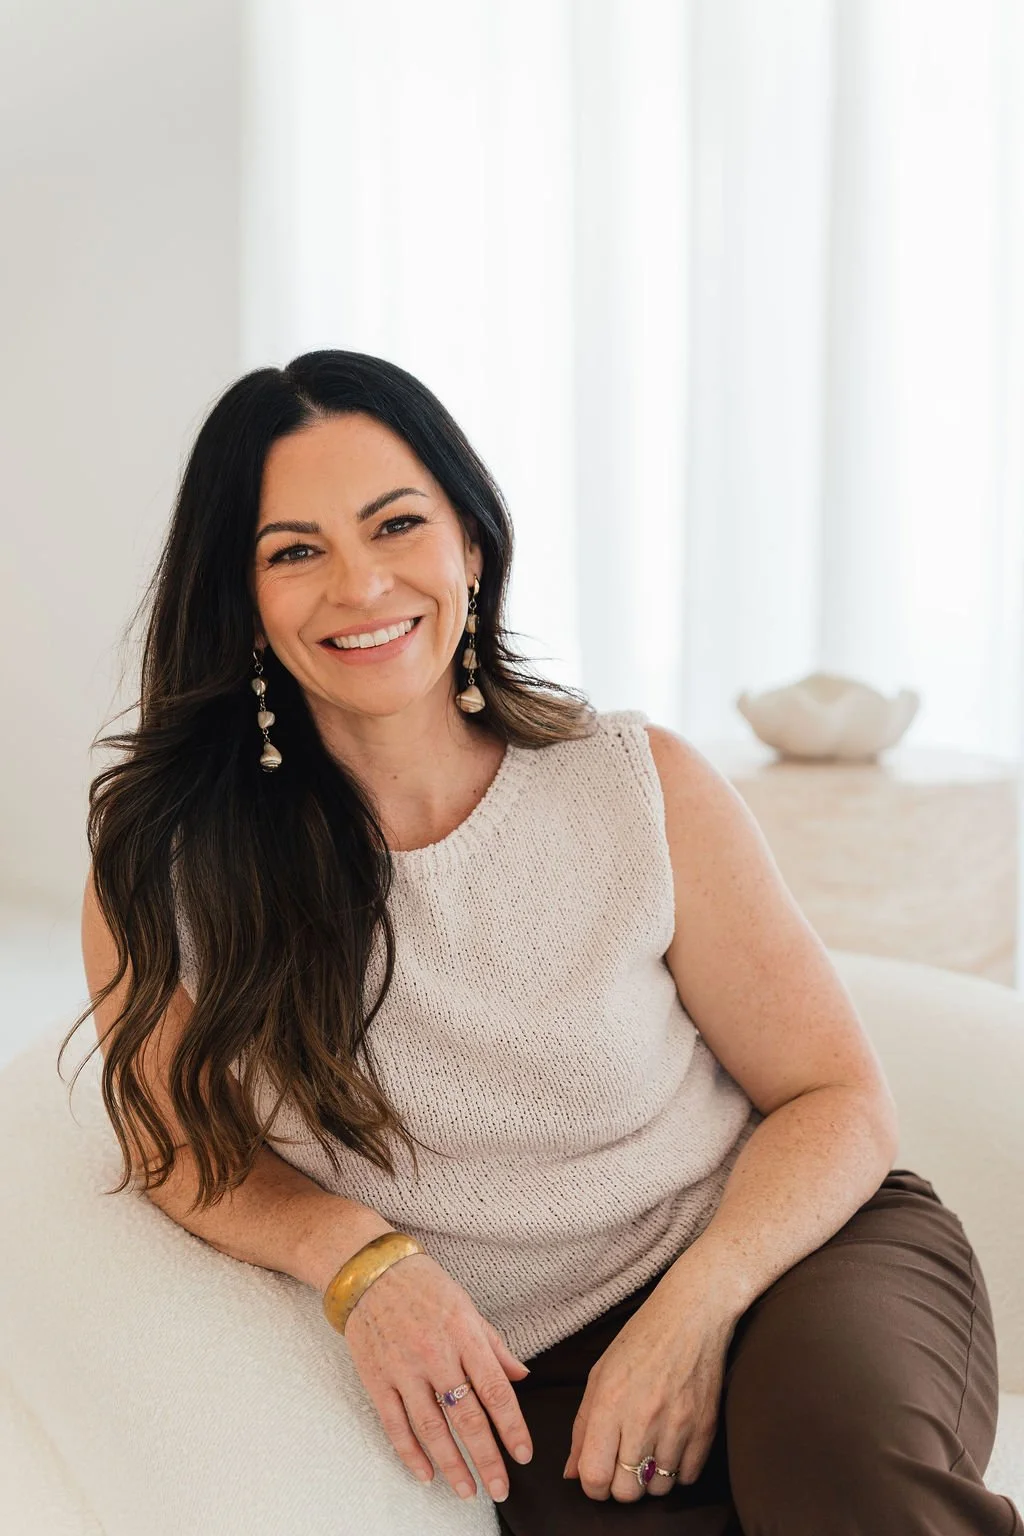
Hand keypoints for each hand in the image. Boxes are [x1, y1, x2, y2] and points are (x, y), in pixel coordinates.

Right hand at [342, 1251, 533, 1502]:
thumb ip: (494, 1346)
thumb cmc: (424, 1285)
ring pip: (432, 1429)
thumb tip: (521, 1376)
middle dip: (486, 1459)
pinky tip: (426, 1474)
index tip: (523, 1455)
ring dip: (452, 1465)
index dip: (512, 1426)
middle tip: (500, 1489)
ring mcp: (404, 1369)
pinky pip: (395, 1425)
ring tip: (467, 1490)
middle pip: (466, 1417)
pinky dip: (411, 1454)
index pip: (495, 1389)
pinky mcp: (378, 1379)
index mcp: (464, 1334)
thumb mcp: (467, 1306)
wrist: (370, 1271)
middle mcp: (435, 1354)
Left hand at [562, 1257, 737, 1501]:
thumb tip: (572, 1473)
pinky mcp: (706, 1428)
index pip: (594, 1475)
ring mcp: (678, 1425)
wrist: (692, 1315)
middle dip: (619, 1486)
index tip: (596, 1475)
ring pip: (658, 1490)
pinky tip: (671, 1446)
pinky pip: (688, 1478)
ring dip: (649, 1479)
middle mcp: (643, 1418)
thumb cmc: (640, 1340)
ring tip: (648, 1451)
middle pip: (626, 1492)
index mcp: (609, 1402)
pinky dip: (678, 1471)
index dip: (591, 1486)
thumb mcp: (599, 1374)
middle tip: (622, 1464)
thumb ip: (582, 1427)